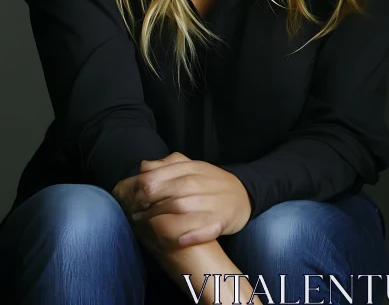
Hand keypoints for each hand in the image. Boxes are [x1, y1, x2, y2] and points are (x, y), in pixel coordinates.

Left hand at [112, 152, 252, 253]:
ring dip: (159, 222)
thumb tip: (144, 166)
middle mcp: (198, 184)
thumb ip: (167, 165)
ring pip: (180, 211)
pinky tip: (177, 241)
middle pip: (163, 196)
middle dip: (145, 209)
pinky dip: (189, 235)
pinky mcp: (220, 221)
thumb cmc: (210, 181)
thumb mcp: (191, 167)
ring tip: (145, 229)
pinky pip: (203, 229)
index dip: (138, 191)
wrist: (242, 194)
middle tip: (133, 217)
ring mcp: (210, 202)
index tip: (129, 200)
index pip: (155, 178)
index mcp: (189, 169)